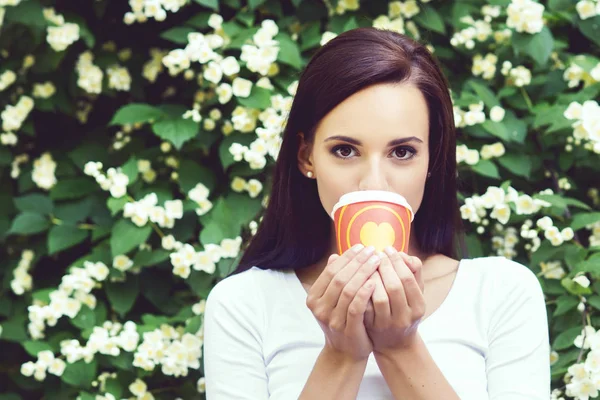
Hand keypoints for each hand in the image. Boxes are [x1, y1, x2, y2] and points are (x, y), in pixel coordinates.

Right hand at [306, 244, 381, 361]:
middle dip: (357, 262)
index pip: (331, 271)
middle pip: (339, 278)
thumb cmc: (342, 321)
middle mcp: (319, 308)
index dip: (347, 257)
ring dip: (364, 272)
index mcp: (313, 298)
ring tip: (378, 261)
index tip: (362, 246)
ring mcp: (331, 319)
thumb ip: (334, 280)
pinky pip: (356, 306)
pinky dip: (365, 291)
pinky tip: (376, 280)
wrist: (346, 352)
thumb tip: (335, 256)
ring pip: (348, 289)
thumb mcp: (334, 300)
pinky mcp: (346, 328)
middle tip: (373, 250)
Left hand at [363, 247, 425, 353]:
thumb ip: (412, 273)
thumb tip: (402, 254)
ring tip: (367, 264)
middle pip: (395, 286)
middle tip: (375, 253)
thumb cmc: (403, 310)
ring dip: (372, 277)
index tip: (387, 249)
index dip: (397, 261)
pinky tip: (359, 279)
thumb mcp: (413, 294)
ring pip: (380, 297)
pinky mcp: (373, 328)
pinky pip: (366, 306)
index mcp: (418, 306)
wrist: (394, 343)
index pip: (408, 278)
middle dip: (384, 266)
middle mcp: (406, 317)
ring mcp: (388, 324)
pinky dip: (362, 291)